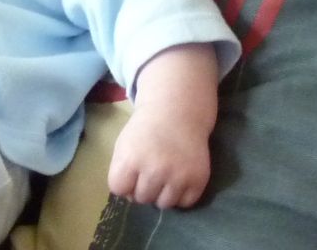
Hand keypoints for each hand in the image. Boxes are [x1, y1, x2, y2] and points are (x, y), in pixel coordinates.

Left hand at [108, 44, 219, 208]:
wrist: (178, 112)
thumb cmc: (146, 130)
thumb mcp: (123, 145)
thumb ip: (121, 170)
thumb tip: (129, 197)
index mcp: (130, 159)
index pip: (118, 189)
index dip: (123, 183)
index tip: (130, 174)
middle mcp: (154, 170)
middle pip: (141, 199)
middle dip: (142, 189)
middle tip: (149, 173)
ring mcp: (178, 176)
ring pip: (163, 204)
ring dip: (162, 195)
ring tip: (164, 177)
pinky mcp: (198, 180)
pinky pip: (185, 203)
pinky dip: (181, 196)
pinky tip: (179, 179)